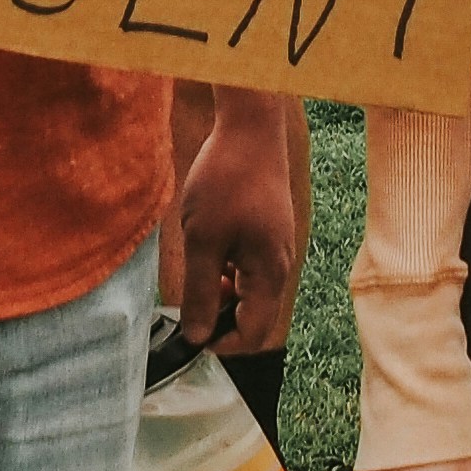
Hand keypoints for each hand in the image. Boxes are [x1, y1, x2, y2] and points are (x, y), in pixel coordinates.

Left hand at [171, 106, 300, 354]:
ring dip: (223, 291)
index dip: (220, 343)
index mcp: (270, 273)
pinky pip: (252, 267)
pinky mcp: (270, 231)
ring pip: (251, 291)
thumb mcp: (203, 240)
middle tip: (189, 296)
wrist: (250, 127)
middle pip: (254, 316)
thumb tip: (197, 338)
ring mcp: (278, 247)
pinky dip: (230, 269)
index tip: (189, 330)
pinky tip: (211, 245)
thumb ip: (201, 293)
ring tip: (198, 265)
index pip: (252, 334)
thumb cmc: (226, 180)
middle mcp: (281, 265)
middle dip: (221, 317)